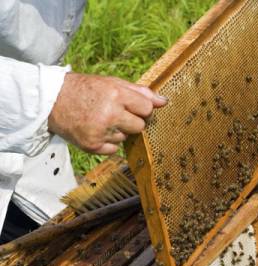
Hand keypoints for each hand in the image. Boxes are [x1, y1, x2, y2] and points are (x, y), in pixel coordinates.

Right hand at [48, 73, 167, 154]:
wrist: (50, 100)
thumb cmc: (85, 90)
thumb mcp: (111, 83)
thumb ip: (139, 92)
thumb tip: (164, 102)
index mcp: (116, 94)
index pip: (147, 109)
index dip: (142, 109)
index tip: (132, 107)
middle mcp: (109, 114)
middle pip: (140, 127)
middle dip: (132, 121)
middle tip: (115, 114)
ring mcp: (100, 131)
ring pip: (126, 138)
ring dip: (118, 131)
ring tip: (100, 120)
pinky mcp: (92, 145)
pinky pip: (114, 149)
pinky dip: (107, 142)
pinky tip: (95, 130)